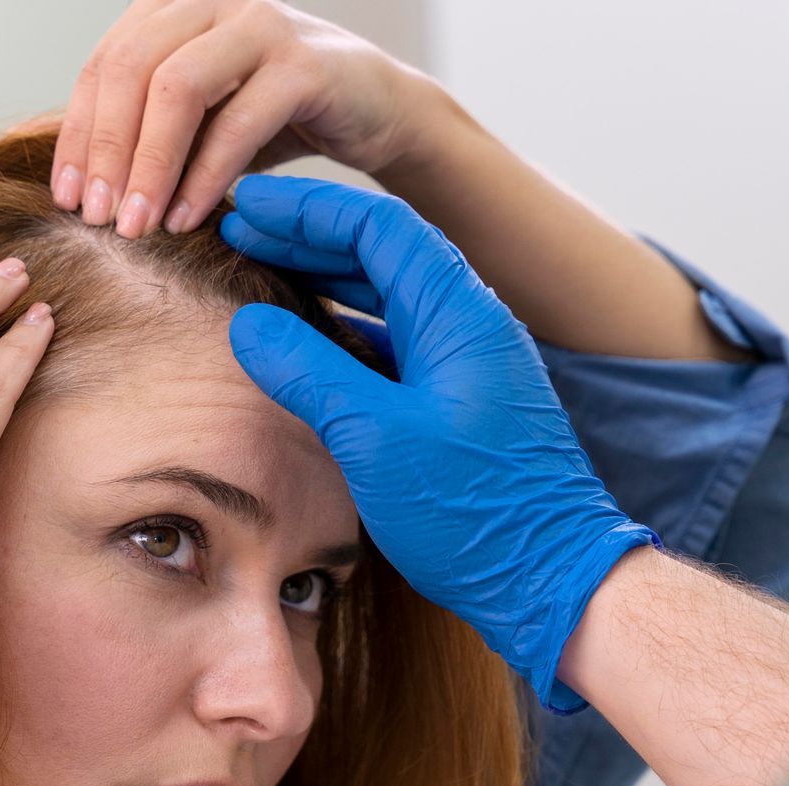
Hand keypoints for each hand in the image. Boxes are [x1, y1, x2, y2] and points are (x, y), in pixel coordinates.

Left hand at [45, 0, 441, 236]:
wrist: (379, 109)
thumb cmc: (280, 117)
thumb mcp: (203, 121)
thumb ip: (149, 133)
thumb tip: (82, 186)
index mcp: (173, 7)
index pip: (104, 66)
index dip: (80, 134)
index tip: (67, 198)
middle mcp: (210, 2)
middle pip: (130, 70)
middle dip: (107, 151)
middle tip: (97, 219)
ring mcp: (258, 25)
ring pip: (176, 89)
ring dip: (149, 165)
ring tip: (136, 226)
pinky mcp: (304, 66)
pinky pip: (238, 123)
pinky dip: (205, 177)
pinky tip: (187, 218)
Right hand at [220, 176, 660, 714]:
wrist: (550, 580)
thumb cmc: (474, 513)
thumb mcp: (375, 438)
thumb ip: (310, 372)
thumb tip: (249, 324)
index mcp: (460, 315)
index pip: (379, 224)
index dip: (307, 207)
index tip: (246, 202)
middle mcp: (471, 327)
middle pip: (382, 252)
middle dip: (308, 236)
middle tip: (239, 231)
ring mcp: (469, 366)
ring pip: (389, 297)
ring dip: (326, 280)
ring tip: (262, 273)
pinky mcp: (461, 405)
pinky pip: (397, 342)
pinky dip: (348, 329)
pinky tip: (309, 341)